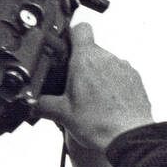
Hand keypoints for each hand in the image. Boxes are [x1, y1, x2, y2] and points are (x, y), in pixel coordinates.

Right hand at [38, 22, 153, 152]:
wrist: (129, 137)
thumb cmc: (98, 124)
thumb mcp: (62, 115)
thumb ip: (42, 104)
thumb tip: (31, 101)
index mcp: (85, 59)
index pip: (79, 28)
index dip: (71, 34)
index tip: (66, 45)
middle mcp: (106, 58)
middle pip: (90, 50)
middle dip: (81, 64)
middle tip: (74, 88)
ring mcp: (123, 67)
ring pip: (106, 63)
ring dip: (98, 75)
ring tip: (92, 100)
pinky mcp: (135, 79)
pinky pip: (120, 75)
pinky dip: (113, 85)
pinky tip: (108, 104)